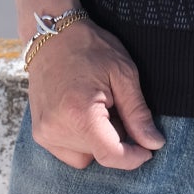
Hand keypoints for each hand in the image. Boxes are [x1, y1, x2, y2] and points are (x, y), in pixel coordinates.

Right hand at [27, 18, 163, 170]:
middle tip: (116, 106)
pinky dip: (83, 139)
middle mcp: (56, 128)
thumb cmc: (90, 49)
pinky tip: (83, 114)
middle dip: (116, 138)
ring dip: (99, 139)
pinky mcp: (40, 133)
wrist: (52, 35)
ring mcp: (44, 133)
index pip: (111, 155)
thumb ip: (138, 113)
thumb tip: (153, 143)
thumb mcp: (124, 74)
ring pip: (86, 156)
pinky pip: (69, 152)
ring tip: (98, 107)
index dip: (134, 157)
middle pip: (100, 154)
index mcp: (80, 114)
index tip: (148, 150)